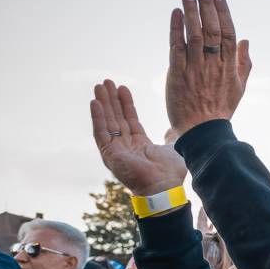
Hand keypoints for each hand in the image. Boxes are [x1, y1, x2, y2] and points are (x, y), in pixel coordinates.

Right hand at [91, 80, 186, 194]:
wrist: (163, 186)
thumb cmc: (170, 172)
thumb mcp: (173, 148)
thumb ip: (171, 137)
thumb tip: (174, 130)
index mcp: (140, 145)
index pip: (130, 119)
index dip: (126, 103)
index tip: (122, 88)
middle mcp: (126, 146)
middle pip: (116, 118)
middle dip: (112, 99)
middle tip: (106, 82)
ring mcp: (116, 150)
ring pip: (107, 121)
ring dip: (103, 103)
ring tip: (100, 86)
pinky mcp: (109, 154)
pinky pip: (100, 132)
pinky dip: (97, 117)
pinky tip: (95, 102)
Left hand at [164, 0, 252, 134]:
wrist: (202, 131)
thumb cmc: (220, 109)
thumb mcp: (239, 87)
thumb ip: (244, 63)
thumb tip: (247, 41)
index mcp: (230, 67)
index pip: (229, 33)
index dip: (224, 12)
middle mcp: (214, 65)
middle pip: (213, 29)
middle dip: (207, 5)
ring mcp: (196, 69)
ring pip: (195, 34)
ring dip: (191, 11)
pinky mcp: (178, 75)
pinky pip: (177, 47)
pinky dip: (176, 28)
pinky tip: (175, 13)